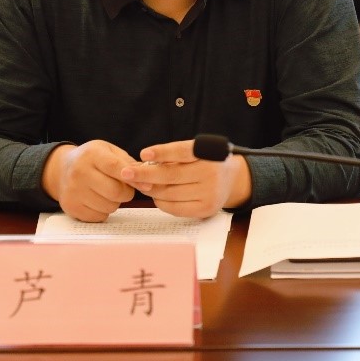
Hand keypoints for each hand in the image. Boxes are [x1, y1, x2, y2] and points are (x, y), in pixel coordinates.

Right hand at [42, 141, 137, 221]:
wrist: (62, 169)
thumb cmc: (92, 159)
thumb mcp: (108, 151)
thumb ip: (128, 163)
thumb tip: (146, 179)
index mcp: (91, 154)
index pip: (115, 167)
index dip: (133, 177)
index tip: (146, 184)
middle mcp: (79, 172)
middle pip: (114, 191)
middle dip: (126, 192)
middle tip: (124, 188)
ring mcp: (73, 191)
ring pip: (109, 206)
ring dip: (115, 202)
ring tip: (107, 192)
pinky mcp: (71, 207)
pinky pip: (99, 216)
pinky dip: (104, 211)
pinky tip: (97, 200)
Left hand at [119, 140, 251, 217]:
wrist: (233, 180)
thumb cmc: (208, 161)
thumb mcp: (198, 151)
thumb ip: (175, 155)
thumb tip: (144, 163)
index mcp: (209, 153)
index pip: (183, 152)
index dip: (162, 152)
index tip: (143, 153)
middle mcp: (210, 174)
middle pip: (171, 176)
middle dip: (145, 174)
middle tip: (126, 172)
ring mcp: (209, 194)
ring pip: (169, 193)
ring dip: (149, 188)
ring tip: (139, 182)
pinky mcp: (205, 209)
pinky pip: (174, 208)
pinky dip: (160, 201)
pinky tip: (155, 194)